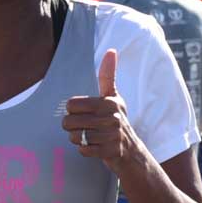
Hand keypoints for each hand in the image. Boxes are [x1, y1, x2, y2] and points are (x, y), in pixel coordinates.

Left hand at [62, 49, 140, 169]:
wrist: (131, 149)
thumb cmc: (116, 119)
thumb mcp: (113, 97)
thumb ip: (108, 75)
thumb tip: (111, 50)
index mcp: (109, 102)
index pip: (71, 105)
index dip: (72, 111)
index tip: (83, 113)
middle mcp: (112, 118)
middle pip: (70, 122)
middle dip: (72, 127)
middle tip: (83, 127)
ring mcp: (112, 135)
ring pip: (76, 137)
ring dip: (78, 139)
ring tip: (89, 137)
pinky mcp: (110, 151)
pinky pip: (84, 150)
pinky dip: (85, 150)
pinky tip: (94, 146)